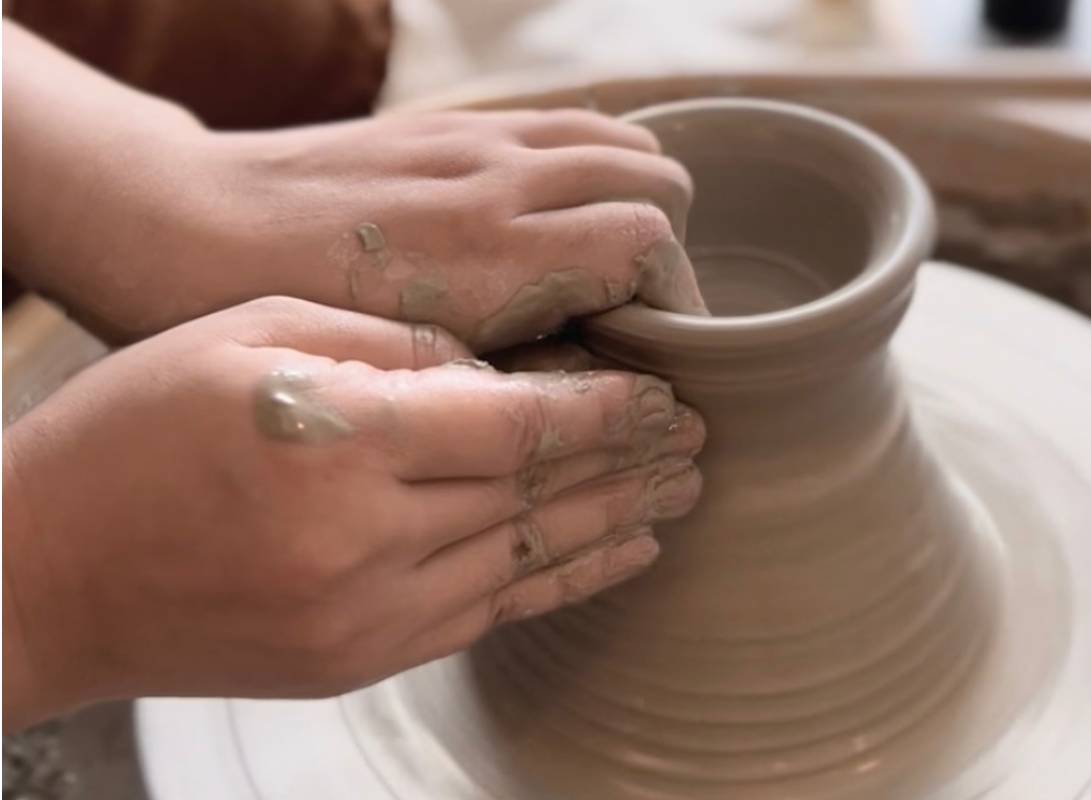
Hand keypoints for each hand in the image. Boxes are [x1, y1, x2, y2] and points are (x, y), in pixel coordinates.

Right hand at [2, 297, 703, 729]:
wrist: (45, 574)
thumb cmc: (130, 434)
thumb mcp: (247, 337)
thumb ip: (383, 348)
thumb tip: (488, 371)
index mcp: (337, 442)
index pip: (514, 425)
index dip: (602, 410)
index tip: (663, 395)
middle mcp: (363, 540)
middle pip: (536, 495)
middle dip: (628, 465)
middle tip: (700, 443)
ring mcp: (363, 615)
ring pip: (526, 561)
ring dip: (613, 526)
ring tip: (681, 497)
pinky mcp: (356, 660)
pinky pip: (485, 615)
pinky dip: (557, 581)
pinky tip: (613, 557)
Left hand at [200, 108, 705, 349]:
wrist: (195, 227)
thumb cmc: (293, 319)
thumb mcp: (412, 378)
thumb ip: (518, 376)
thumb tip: (597, 384)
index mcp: (497, 254)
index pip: (652, 246)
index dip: (674, 302)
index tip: (657, 348)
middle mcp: (502, 182)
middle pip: (657, 183)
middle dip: (670, 251)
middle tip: (635, 311)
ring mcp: (480, 140)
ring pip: (622, 141)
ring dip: (640, 197)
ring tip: (612, 258)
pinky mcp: (455, 121)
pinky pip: (567, 121)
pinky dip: (595, 161)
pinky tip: (563, 208)